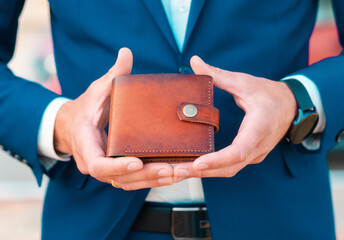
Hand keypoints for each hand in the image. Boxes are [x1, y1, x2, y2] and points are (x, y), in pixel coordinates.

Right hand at [54, 48, 173, 189]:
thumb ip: (112, 75)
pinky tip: (172, 174)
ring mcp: (106, 171)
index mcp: (86, 145)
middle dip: (146, 176)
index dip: (116, 166)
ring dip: (153, 181)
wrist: (72, 126)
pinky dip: (151, 180)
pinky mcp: (116, 171)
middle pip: (120, 179)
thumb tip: (126, 52)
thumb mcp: (96, 91)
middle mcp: (95, 163)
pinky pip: (133, 180)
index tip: (136, 161)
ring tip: (178, 174)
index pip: (98, 165)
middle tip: (171, 170)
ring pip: (129, 183)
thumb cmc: (86, 108)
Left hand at [174, 56, 296, 179]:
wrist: (292, 106)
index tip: (197, 163)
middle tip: (177, 172)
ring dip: (205, 174)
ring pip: (229, 170)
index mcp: (260, 127)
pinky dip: (213, 169)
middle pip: (229, 167)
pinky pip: (231, 167)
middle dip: (202, 172)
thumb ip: (218, 75)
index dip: (217, 159)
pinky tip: (194, 167)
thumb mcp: (244, 82)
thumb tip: (194, 61)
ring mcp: (256, 154)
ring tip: (179, 173)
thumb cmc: (269, 94)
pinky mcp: (251, 156)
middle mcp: (258, 146)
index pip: (238, 151)